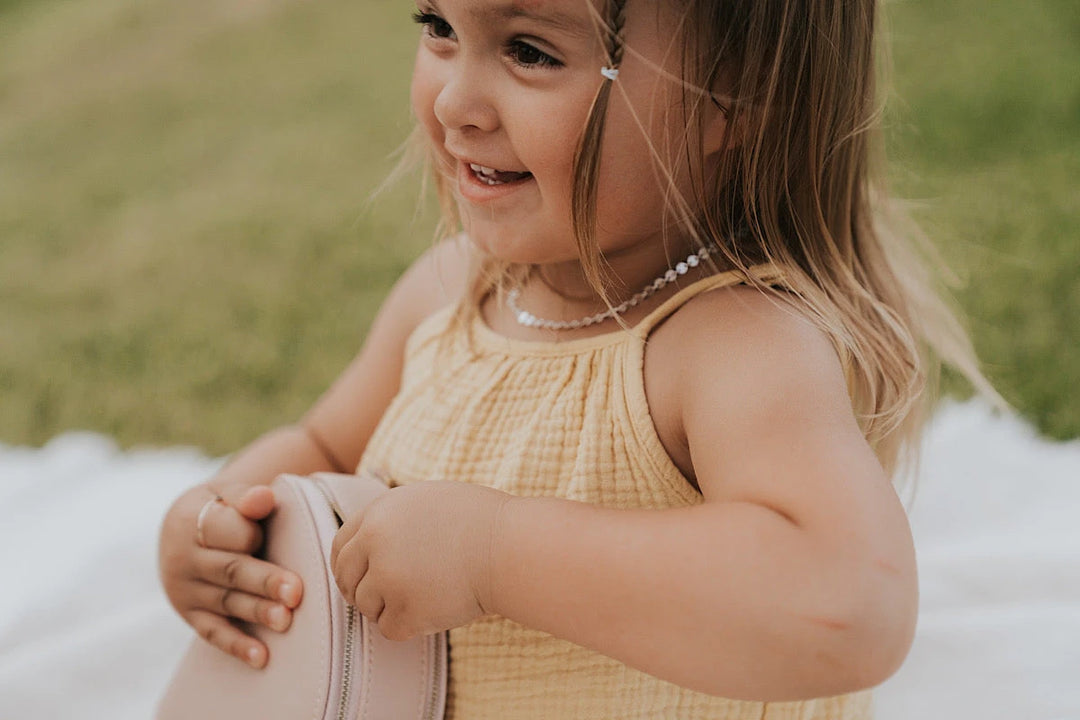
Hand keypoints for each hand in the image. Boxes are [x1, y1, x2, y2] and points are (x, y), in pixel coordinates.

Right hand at [158, 483, 303, 668]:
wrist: (182, 529)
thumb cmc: (220, 509)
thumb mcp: (226, 495)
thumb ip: (246, 498)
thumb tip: (263, 497)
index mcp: (192, 520)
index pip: (224, 529)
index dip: (248, 534)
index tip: (264, 539)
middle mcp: (184, 558)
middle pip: (229, 570)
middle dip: (263, 581)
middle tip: (295, 592)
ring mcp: (184, 590)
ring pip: (226, 602)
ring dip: (256, 612)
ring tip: (286, 620)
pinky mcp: (190, 614)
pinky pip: (212, 632)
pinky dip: (236, 645)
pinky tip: (261, 656)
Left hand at [330, 481, 511, 640]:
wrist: (509, 547)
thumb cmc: (479, 521)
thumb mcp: (426, 499)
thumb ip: (391, 517)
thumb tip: (367, 542)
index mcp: (378, 514)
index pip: (340, 547)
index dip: (349, 565)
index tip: (362, 575)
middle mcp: (375, 544)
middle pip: (347, 579)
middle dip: (362, 590)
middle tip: (388, 595)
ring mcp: (389, 580)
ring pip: (367, 607)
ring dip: (389, 607)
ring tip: (424, 595)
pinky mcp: (407, 611)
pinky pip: (390, 628)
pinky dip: (409, 625)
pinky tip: (433, 609)